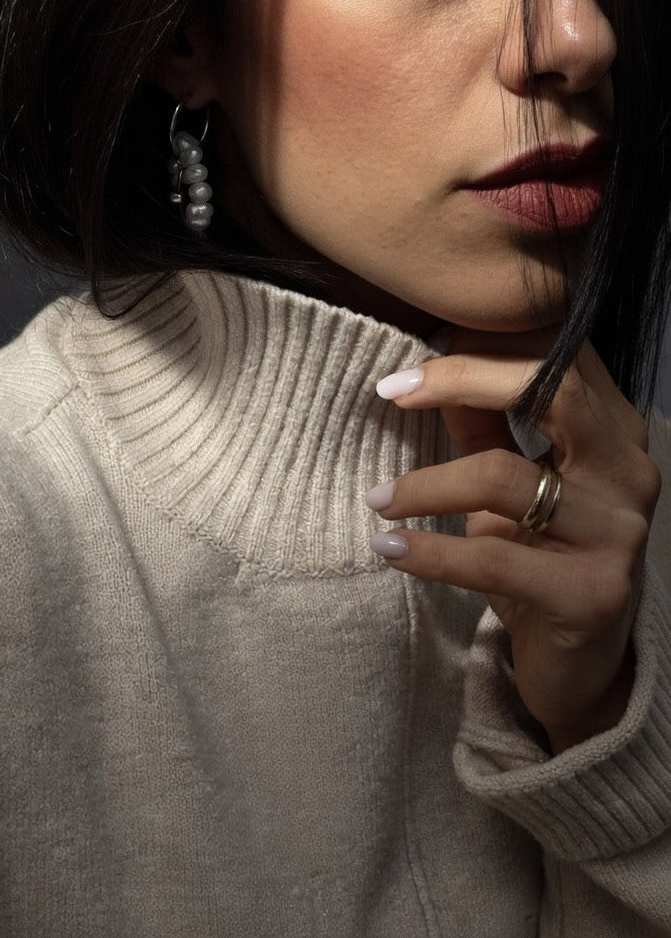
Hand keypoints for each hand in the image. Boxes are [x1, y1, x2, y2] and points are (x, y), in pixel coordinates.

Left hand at [369, 332, 660, 752]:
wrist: (581, 664)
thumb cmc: (541, 556)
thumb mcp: (512, 481)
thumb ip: (481, 423)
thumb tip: (424, 367)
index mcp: (616, 430)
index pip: (559, 357)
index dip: (486, 343)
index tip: (414, 357)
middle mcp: (629, 471)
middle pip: (555, 390)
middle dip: (464, 378)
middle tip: (393, 390)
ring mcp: (618, 532)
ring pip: (507, 478)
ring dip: (428, 483)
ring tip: (378, 497)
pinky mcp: (592, 594)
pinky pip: (493, 559)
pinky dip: (430, 550)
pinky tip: (388, 546)